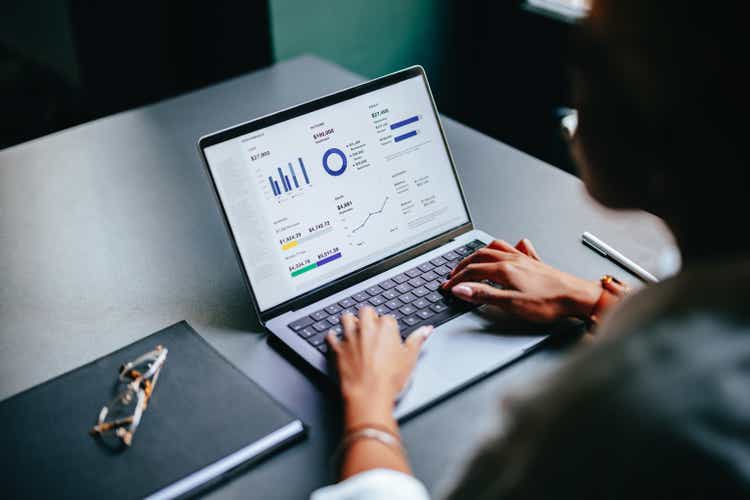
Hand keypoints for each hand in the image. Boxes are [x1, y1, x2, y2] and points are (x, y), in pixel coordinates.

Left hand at [327, 307, 431, 428]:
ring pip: (346, 318)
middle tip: (372, 330)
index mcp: (386, 327)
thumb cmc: (390, 379)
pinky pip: (331, 336)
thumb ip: (418, 340)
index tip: (389, 335)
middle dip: (368, 317)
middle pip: (366, 311)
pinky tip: (336, 339)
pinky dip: (333, 337)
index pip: (388, 317)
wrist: (369, 395)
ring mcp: (350, 337)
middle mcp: (366, 328)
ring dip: (350, 322)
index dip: (389, 327)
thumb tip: (426, 329)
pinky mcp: (338, 349)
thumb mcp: (410, 359)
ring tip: (355, 330)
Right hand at [441, 238, 600, 322]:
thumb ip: (484, 295)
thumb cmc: (549, 302)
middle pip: (479, 256)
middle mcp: (512, 260)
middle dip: (462, 265)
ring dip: (479, 252)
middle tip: (453, 274)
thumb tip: (460, 289)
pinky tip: (510, 248)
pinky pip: (516, 248)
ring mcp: (523, 259)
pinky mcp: (534, 262)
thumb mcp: (511, 304)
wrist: (576, 297)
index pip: (471, 272)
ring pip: (495, 248)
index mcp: (504, 269)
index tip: (447, 287)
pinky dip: (507, 247)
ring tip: (471, 259)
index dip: (456, 280)